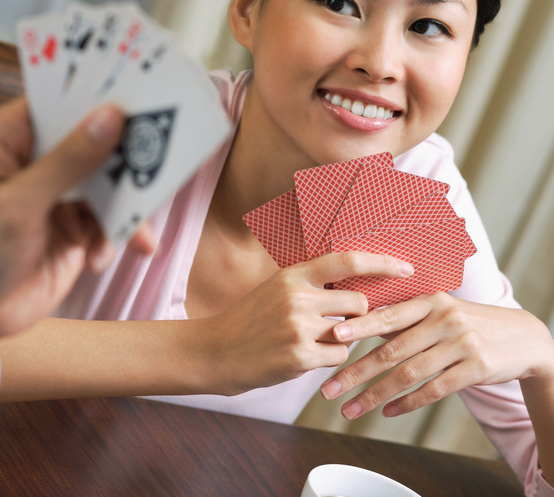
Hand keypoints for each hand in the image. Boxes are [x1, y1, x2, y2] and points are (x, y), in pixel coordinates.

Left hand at [0, 98, 155, 364]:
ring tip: (134, 232)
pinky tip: (98, 261)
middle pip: (94, 138)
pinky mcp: (74, 225)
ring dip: (124, 207)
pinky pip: (110, 218)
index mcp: (10, 134)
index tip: (144, 98)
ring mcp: (57, 191)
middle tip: (160, 162)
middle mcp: (36, 156)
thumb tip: (110, 116)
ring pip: (110, 180)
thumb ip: (67, 161)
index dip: (100, 97)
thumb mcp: (19, 204)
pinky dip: (113, 238)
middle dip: (125, 155)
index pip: (62, 99)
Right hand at [195, 251, 412, 395]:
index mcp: (292, 275)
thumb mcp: (275, 291)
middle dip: (359, 316)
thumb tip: (357, 287)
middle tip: (341, 324)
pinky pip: (338, 358)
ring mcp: (299, 327)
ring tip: (312, 342)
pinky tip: (303, 357)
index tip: (406, 268)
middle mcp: (297, 297)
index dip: (382, 263)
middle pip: (359, 303)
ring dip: (342, 342)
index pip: (346, 261)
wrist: (215, 350)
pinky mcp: (300, 356)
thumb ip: (310, 287)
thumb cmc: (249, 321)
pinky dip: (328, 360)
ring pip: (352, 334)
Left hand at [319, 293, 553, 418]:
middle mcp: (444, 321)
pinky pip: (434, 389)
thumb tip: (357, 321)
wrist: (523, 336)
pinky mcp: (476, 369)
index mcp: (430, 302)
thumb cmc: (468, 322)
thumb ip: (404, 317)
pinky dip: (408, 402)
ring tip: (350, 409)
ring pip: (408, 374)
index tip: (332, 337)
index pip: (388, 315)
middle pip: (391, 350)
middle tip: (328, 390)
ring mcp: (461, 345)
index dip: (359, 326)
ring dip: (374, 395)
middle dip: (356, 372)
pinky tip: (387, 411)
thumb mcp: (440, 310)